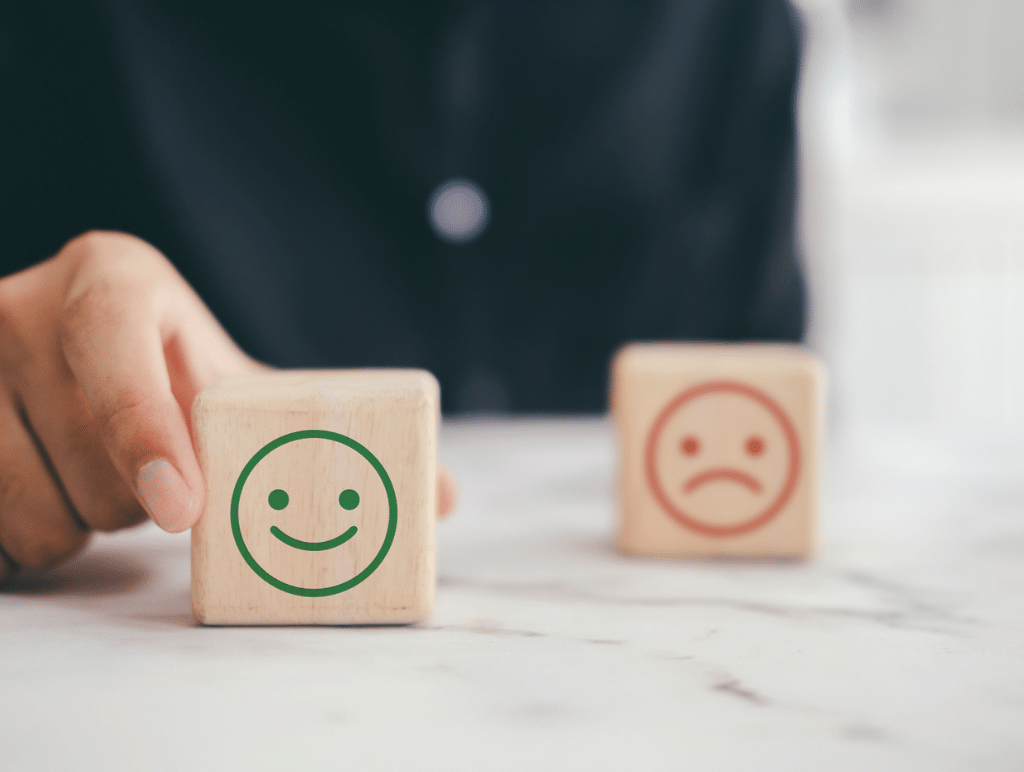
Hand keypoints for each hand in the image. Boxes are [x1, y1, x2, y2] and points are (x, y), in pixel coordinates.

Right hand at [0, 231, 456, 582]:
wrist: (73, 359)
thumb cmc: (170, 377)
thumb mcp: (240, 386)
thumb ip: (324, 434)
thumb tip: (443, 495)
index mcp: (111, 278)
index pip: (111, 344)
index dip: (142, 430)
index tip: (181, 511)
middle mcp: (20, 305)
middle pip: (76, 455)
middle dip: (131, 502)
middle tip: (159, 482)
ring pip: (19, 504)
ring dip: (74, 527)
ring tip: (100, 485)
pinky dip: (20, 539)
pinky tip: (46, 497)